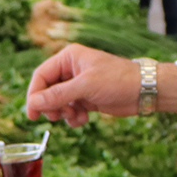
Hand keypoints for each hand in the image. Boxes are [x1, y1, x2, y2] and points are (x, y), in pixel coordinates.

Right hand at [27, 45, 174, 125]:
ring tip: (75, 116)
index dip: (34, 95)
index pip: (41, 76)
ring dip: (62, 113)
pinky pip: (70, 110)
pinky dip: (73, 117)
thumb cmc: (118, 80)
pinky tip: (84, 118)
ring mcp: (79, 85)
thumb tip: (33, 104)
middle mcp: (71, 70)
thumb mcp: (86, 86)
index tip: (32, 114)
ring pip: (57, 102)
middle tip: (57, 117)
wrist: (144, 90)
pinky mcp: (87, 98)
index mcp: (68, 58)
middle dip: (50, 106)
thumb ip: (58, 95)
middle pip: (47, 90)